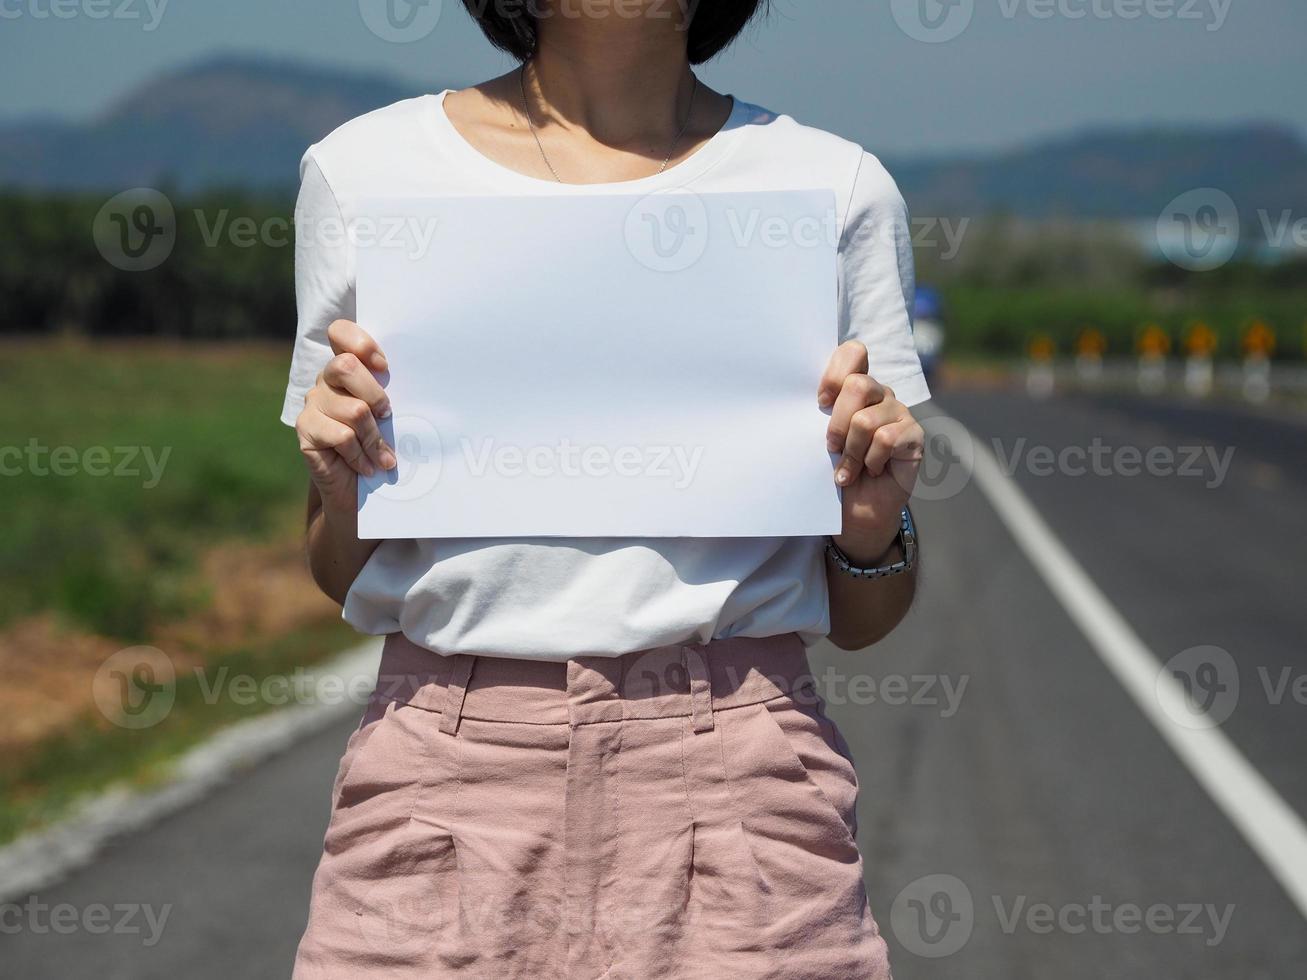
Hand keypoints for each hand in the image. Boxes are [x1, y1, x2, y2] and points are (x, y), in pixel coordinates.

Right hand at [294, 320, 394, 507]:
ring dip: (374, 438)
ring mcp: (312, 403)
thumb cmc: (379, 445)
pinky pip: (342, 436)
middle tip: (387, 416)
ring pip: (353, 410)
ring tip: (383, 457)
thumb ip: (390, 394)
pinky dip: (361, 455)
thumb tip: (421, 386)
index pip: (340, 332)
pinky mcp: (305, 429)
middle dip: (375, 394)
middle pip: (344, 366)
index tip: (384, 367)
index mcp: (347, 367)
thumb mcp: (389, 415)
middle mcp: (325, 380)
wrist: (357, 489)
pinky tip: (368, 467)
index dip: (361, 344)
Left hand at [818, 340, 923, 563]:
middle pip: (857, 385)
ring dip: (851, 452)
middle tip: (831, 446)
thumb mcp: (821, 437)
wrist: (857, 509)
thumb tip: (807, 398)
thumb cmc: (836, 469)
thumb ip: (821, 412)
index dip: (834, 373)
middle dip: (837, 422)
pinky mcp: (914, 435)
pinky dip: (871, 461)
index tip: (820, 402)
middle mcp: (880, 393)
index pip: (853, 353)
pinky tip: (872, 471)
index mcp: (856, 386)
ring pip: (866, 419)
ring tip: (849, 469)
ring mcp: (899, 412)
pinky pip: (886, 440)